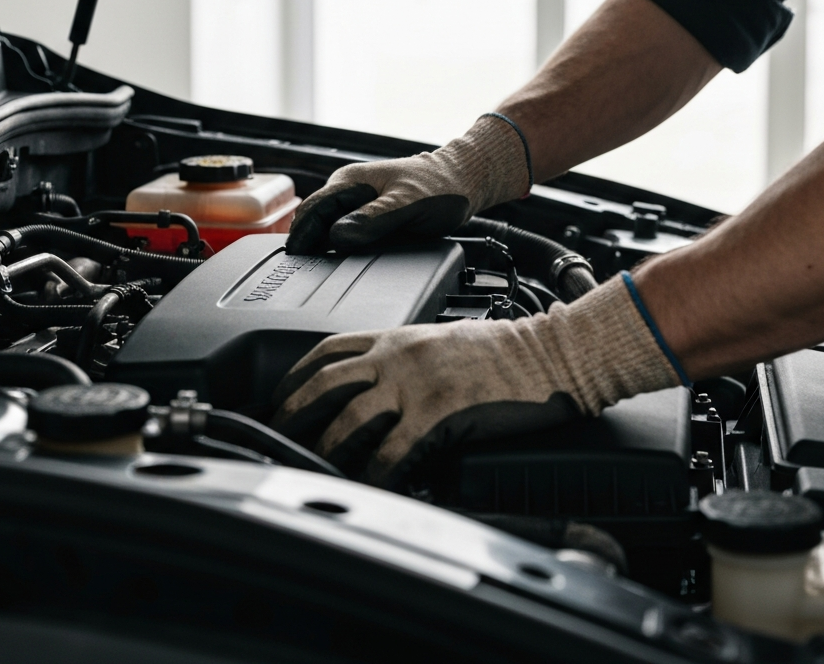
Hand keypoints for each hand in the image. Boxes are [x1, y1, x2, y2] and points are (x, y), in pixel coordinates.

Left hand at [271, 274, 679, 488]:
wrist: (547, 353)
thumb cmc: (501, 347)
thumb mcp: (439, 337)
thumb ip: (402, 354)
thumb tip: (375, 379)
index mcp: (394, 337)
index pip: (326, 350)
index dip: (293, 375)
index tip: (278, 396)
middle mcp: (396, 357)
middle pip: (324, 384)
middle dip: (291, 413)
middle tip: (276, 437)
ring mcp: (415, 386)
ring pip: (349, 420)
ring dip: (325, 450)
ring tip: (311, 469)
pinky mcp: (438, 415)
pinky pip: (393, 451)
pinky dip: (374, 474)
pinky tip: (367, 487)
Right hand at [286, 114, 530, 254]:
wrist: (464, 181)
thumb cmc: (440, 187)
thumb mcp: (407, 205)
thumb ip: (373, 220)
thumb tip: (337, 237)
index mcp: (350, 181)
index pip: (312, 209)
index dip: (300, 235)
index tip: (294, 258)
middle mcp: (348, 190)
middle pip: (315, 219)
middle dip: (306, 242)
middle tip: (301, 273)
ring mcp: (357, 201)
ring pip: (329, 226)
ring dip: (321, 245)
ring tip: (316, 271)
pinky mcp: (369, 213)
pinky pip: (346, 230)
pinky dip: (339, 245)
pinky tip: (340, 261)